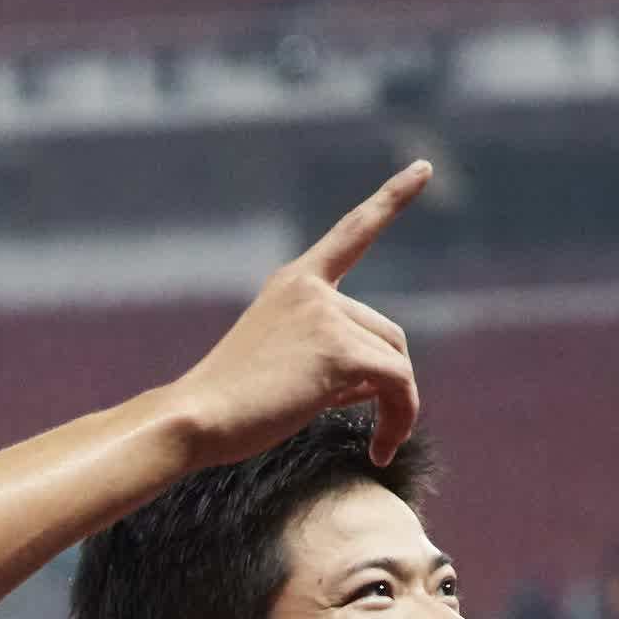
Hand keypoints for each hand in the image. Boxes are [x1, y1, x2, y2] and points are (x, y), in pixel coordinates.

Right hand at [166, 161, 429, 467]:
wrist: (195, 419)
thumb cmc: (231, 407)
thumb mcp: (283, 365)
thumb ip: (332, 356)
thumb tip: (385, 379)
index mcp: (294, 283)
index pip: (353, 232)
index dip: (392, 198)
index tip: (424, 166)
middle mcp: (312, 289)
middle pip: (388, 334)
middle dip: (389, 384)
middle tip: (376, 432)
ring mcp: (326, 316)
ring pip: (397, 362)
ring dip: (398, 407)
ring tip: (376, 446)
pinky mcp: (339, 351)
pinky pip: (398, 384)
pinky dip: (401, 420)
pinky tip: (379, 452)